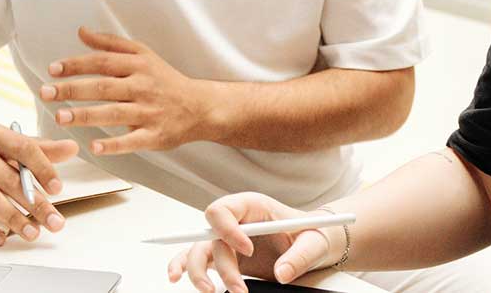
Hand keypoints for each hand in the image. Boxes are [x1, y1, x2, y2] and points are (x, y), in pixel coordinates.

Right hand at [0, 124, 78, 245]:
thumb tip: (72, 148)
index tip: (57, 188)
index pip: (23, 148)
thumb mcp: (9, 144)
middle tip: (54, 221)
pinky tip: (2, 237)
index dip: (42, 168)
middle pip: (9, 179)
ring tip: (32, 232)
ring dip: (13, 218)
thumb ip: (41, 148)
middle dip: (35, 203)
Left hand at [40, 26, 210, 154]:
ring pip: (114, 112)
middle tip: (46, 93)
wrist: (200, 107)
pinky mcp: (155, 135)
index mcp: (139, 65)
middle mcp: (143, 86)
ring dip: (86, 115)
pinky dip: (113, 144)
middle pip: (104, 87)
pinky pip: (132, 140)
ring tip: (60, 117)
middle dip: (73, 89)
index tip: (53, 69)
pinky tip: (94, 146)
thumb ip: (111, 44)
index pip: (103, 62)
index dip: (77, 64)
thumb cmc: (165, 80)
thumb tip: (81, 32)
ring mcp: (149, 111)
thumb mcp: (143, 55)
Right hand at [167, 193, 339, 292]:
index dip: (228, 229)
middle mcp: (235, 220)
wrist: (313, 245)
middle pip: (210, 236)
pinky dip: (183, 266)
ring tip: (212, 292)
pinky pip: (196, 258)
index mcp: (252, 206)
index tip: (248, 250)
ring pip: (198, 250)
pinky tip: (176, 277)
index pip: (224, 210)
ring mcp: (227, 239)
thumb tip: (282, 274)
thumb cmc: (312, 235)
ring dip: (198, 271)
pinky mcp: (225, 257)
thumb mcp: (314, 242)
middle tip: (238, 288)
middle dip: (220, 263)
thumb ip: (299, 256)